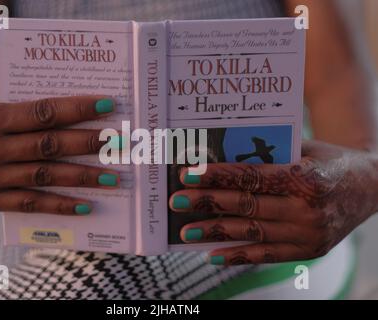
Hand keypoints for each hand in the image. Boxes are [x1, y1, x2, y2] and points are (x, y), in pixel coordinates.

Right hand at [0, 96, 118, 214]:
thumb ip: (31, 115)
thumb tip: (81, 120)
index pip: (43, 113)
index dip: (77, 109)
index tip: (107, 105)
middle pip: (48, 146)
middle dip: (88, 144)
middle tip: (117, 144)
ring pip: (45, 176)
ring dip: (83, 177)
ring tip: (112, 177)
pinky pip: (31, 204)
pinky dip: (60, 205)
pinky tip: (86, 204)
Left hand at [169, 140, 377, 264]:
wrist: (370, 188)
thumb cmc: (330, 161)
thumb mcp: (304, 149)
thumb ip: (269, 154)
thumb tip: (221, 154)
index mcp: (306, 178)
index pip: (252, 177)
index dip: (217, 176)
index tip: (188, 174)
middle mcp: (308, 209)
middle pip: (247, 205)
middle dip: (208, 203)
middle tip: (176, 201)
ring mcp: (309, 234)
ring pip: (253, 232)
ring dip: (216, 233)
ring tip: (186, 231)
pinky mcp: (310, 251)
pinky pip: (268, 255)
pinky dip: (239, 255)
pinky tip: (213, 254)